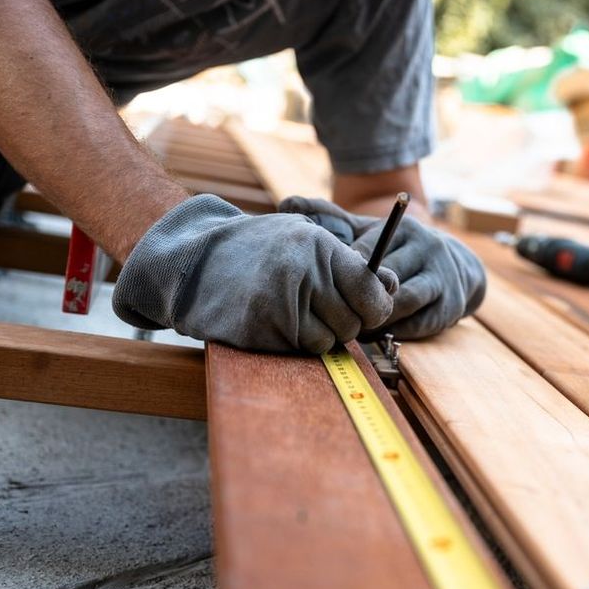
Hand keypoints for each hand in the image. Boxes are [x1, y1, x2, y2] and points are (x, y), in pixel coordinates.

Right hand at [112, 194, 397, 352]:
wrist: (195, 262)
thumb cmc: (260, 250)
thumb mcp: (306, 238)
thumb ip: (350, 263)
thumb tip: (393, 285)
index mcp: (320, 248)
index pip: (372, 290)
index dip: (375, 305)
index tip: (366, 307)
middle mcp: (304, 275)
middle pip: (355, 322)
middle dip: (346, 321)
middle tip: (323, 308)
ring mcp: (282, 305)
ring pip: (331, 341)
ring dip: (321, 334)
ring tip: (296, 311)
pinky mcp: (262, 331)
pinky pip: (303, 350)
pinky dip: (298, 342)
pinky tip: (278, 322)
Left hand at [278, 196, 486, 338]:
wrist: (457, 270)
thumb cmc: (398, 252)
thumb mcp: (370, 232)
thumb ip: (332, 219)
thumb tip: (286, 201)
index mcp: (405, 229)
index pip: (367, 253)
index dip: (343, 274)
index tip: (323, 288)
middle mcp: (429, 248)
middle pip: (385, 279)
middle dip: (357, 299)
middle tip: (331, 314)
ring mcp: (443, 278)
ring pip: (401, 303)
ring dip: (375, 318)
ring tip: (351, 326)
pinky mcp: (451, 307)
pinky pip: (415, 325)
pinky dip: (393, 332)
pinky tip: (374, 334)